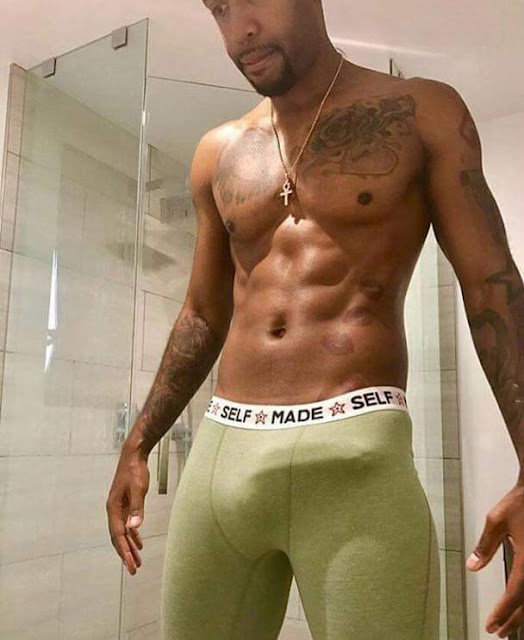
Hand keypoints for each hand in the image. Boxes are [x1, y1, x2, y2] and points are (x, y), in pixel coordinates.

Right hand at [106, 446, 149, 574]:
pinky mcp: (126, 504)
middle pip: (118, 538)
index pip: (118, 536)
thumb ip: (137, 508)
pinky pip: (127, 525)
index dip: (125, 552)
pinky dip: (133, 536)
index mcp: (114, 509)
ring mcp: (119, 508)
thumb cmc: (135, 471)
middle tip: (134, 570)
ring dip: (130, 547)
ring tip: (137, 561)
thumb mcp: (138, 489)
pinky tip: (139, 543)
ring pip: (123, 533)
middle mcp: (114, 511)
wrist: (134, 456)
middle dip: (126, 554)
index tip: (131, 566)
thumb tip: (134, 528)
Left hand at [466, 482, 523, 636]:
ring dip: (523, 612)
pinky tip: (522, 601)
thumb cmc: (521, 501)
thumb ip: (485, 545)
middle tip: (499, 631)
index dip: (503, 612)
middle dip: (513, 619)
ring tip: (510, 624)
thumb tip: (474, 566)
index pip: (515, 594)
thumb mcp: (496, 521)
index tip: (491, 624)